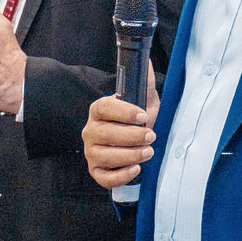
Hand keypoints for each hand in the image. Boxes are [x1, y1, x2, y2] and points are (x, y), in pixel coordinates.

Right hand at [82, 62, 158, 188]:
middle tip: (151, 135)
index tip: (143, 115)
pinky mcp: (95, 170)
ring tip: (148, 151)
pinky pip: (103, 177)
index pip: (105, 107)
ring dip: (129, 155)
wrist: (130, 136)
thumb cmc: (136, 117)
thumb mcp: (143, 97)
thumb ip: (145, 82)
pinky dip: (119, 176)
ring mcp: (90, 151)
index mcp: (98, 109)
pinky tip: (136, 168)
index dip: (124, 112)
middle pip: (106, 133)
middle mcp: (90, 130)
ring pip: (105, 156)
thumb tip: (146, 63)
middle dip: (132, 136)